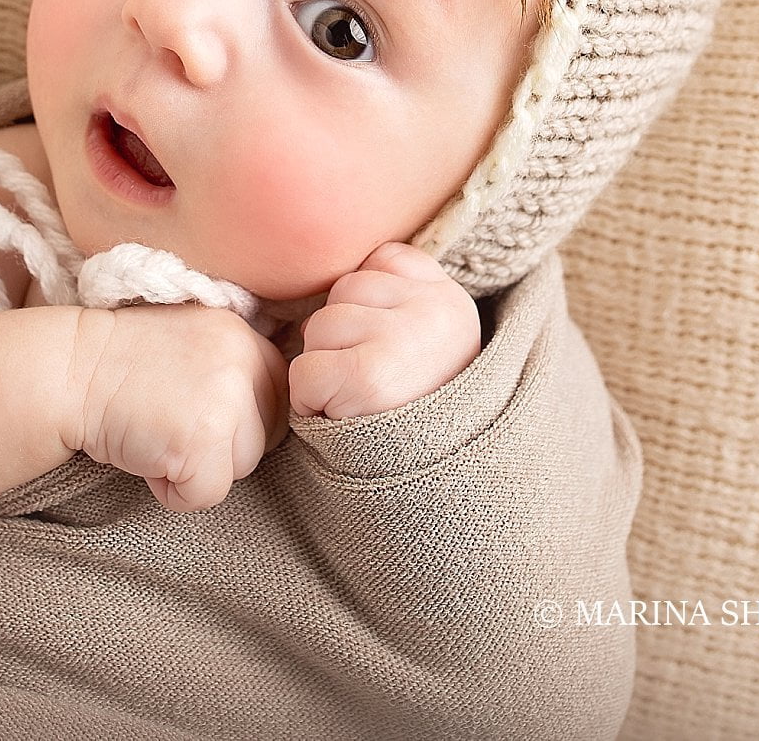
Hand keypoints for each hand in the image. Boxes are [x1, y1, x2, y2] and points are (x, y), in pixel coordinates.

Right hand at [63, 302, 289, 512]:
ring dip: (198, 467)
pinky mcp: (203, 440)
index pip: (279, 397)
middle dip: (220, 446)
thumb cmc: (120, 365)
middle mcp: (244, 359)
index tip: (197, 414)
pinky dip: (173, 491)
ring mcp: (227, 399)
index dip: (240, 420)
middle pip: (266, 436)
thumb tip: (268, 416)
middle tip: (167, 423)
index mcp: (244, 334)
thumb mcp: (191, 342)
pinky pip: (207, 494)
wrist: (67, 371)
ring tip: (154, 435)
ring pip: (242, 467)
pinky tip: (144, 455)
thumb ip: (233, 367)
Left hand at [289, 242, 480, 420]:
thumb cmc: (424, 415)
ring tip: (363, 403)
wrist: (446, 497)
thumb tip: (350, 270)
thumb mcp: (433, 340)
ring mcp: (404, 339)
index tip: (392, 353)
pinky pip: (305, 371)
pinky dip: (311, 403)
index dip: (369, 308)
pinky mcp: (369, 376)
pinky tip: (346, 419)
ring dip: (324, 371)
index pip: (382, 260)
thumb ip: (403, 295)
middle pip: (343, 292)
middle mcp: (436, 311)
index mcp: (453, 300)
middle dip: (342, 339)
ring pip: (319, 328)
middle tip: (375, 386)